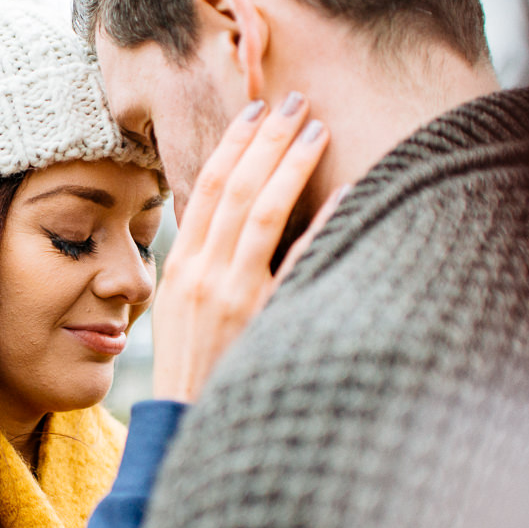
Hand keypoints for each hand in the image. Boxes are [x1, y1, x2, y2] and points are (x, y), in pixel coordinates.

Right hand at [151, 94, 346, 403]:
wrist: (188, 428)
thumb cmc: (194, 372)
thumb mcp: (182, 313)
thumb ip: (202, 267)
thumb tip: (231, 223)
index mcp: (182, 269)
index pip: (208, 188)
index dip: (234, 144)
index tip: (257, 110)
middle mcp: (204, 275)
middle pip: (236, 188)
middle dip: (267, 138)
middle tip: (296, 100)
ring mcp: (233, 296)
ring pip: (262, 211)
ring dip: (292, 162)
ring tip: (317, 128)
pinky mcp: (263, 319)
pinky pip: (299, 259)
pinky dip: (323, 220)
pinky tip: (347, 190)